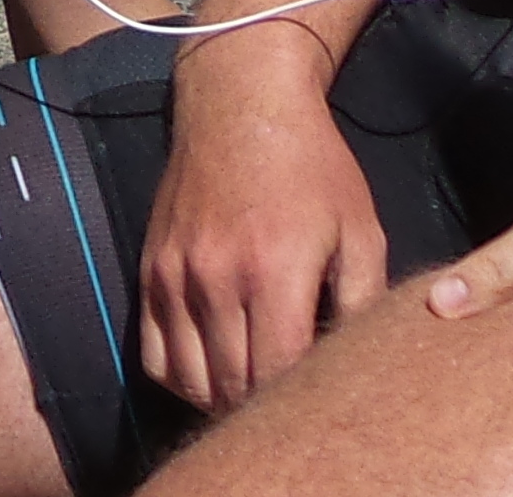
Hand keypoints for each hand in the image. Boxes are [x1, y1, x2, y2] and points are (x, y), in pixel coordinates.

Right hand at [138, 31, 387, 415]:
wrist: (240, 104)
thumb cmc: (313, 167)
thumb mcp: (361, 229)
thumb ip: (361, 303)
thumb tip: (352, 365)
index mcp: (274, 270)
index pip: (275, 375)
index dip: (296, 404)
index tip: (317, 403)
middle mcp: (215, 278)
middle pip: (230, 388)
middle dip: (261, 409)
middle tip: (288, 405)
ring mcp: (174, 275)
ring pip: (188, 381)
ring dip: (220, 400)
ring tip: (251, 394)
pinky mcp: (150, 269)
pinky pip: (152, 355)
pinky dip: (180, 378)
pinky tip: (211, 370)